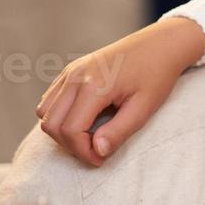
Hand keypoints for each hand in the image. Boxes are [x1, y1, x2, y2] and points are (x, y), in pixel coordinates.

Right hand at [36, 18, 204, 165]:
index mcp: (93, 86)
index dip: (83, 152)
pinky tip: (86, 120)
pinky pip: (50, 100)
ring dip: (63, 131)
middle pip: (51, 124)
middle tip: (96, 152)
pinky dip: (60, 116)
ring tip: (91, 136)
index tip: (101, 159)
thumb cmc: (156, 76)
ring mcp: (69, 72)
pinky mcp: (69, 71)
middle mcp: (74, 77)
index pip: (70, 130)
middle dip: (70, 145)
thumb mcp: (144, 108)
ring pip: (45, 113)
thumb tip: (97, 152)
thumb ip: (119, 131)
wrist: (159, 45)